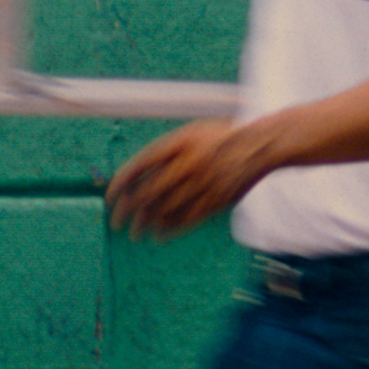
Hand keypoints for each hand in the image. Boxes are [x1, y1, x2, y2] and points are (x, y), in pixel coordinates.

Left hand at [105, 119, 269, 238]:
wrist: (258, 146)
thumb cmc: (220, 139)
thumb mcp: (190, 133)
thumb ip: (165, 151)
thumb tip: (135, 174)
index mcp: (177, 144)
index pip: (138, 166)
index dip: (120, 184)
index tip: (109, 198)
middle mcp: (187, 164)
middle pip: (147, 192)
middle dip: (126, 210)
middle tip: (115, 222)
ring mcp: (201, 184)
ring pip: (165, 210)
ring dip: (144, 224)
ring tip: (134, 234)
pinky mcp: (215, 201)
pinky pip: (186, 219)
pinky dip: (168, 229)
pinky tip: (158, 235)